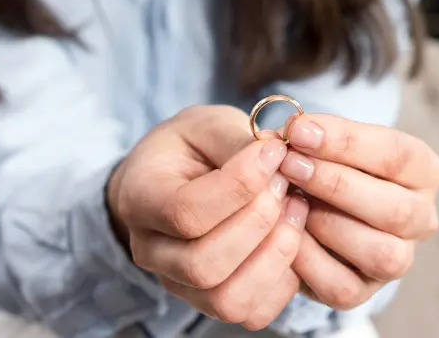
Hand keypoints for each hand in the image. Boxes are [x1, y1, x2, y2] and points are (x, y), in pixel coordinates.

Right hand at [106, 106, 309, 330]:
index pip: (186, 212)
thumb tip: (276, 156)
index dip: (240, 184)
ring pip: (227, 300)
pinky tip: (293, 237)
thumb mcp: (207, 125)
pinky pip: (253, 313)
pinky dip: (283, 281)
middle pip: (204, 265)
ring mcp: (181, 284)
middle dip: (259, 222)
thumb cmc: (194, 147)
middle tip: (286, 183)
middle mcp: (153, 252)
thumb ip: (236, 139)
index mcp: (141, 200)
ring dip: (275, 255)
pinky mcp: (213, 301)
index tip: (274, 152)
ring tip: (297, 209)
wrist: (180, 174)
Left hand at [276, 114, 438, 309]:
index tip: (298, 130)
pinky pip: (342, 286)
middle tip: (288, 163)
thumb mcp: (330, 141)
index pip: (396, 154)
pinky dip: (308, 259)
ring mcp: (399, 260)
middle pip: (394, 208)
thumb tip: (284, 134)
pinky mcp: (365, 291)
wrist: (314, 207)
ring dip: (326, 223)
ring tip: (286, 199)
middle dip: (334, 183)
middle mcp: (423, 218)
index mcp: (425, 171)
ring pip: (379, 252)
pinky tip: (284, 231)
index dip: (346, 141)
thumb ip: (312, 135)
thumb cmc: (328, 163)